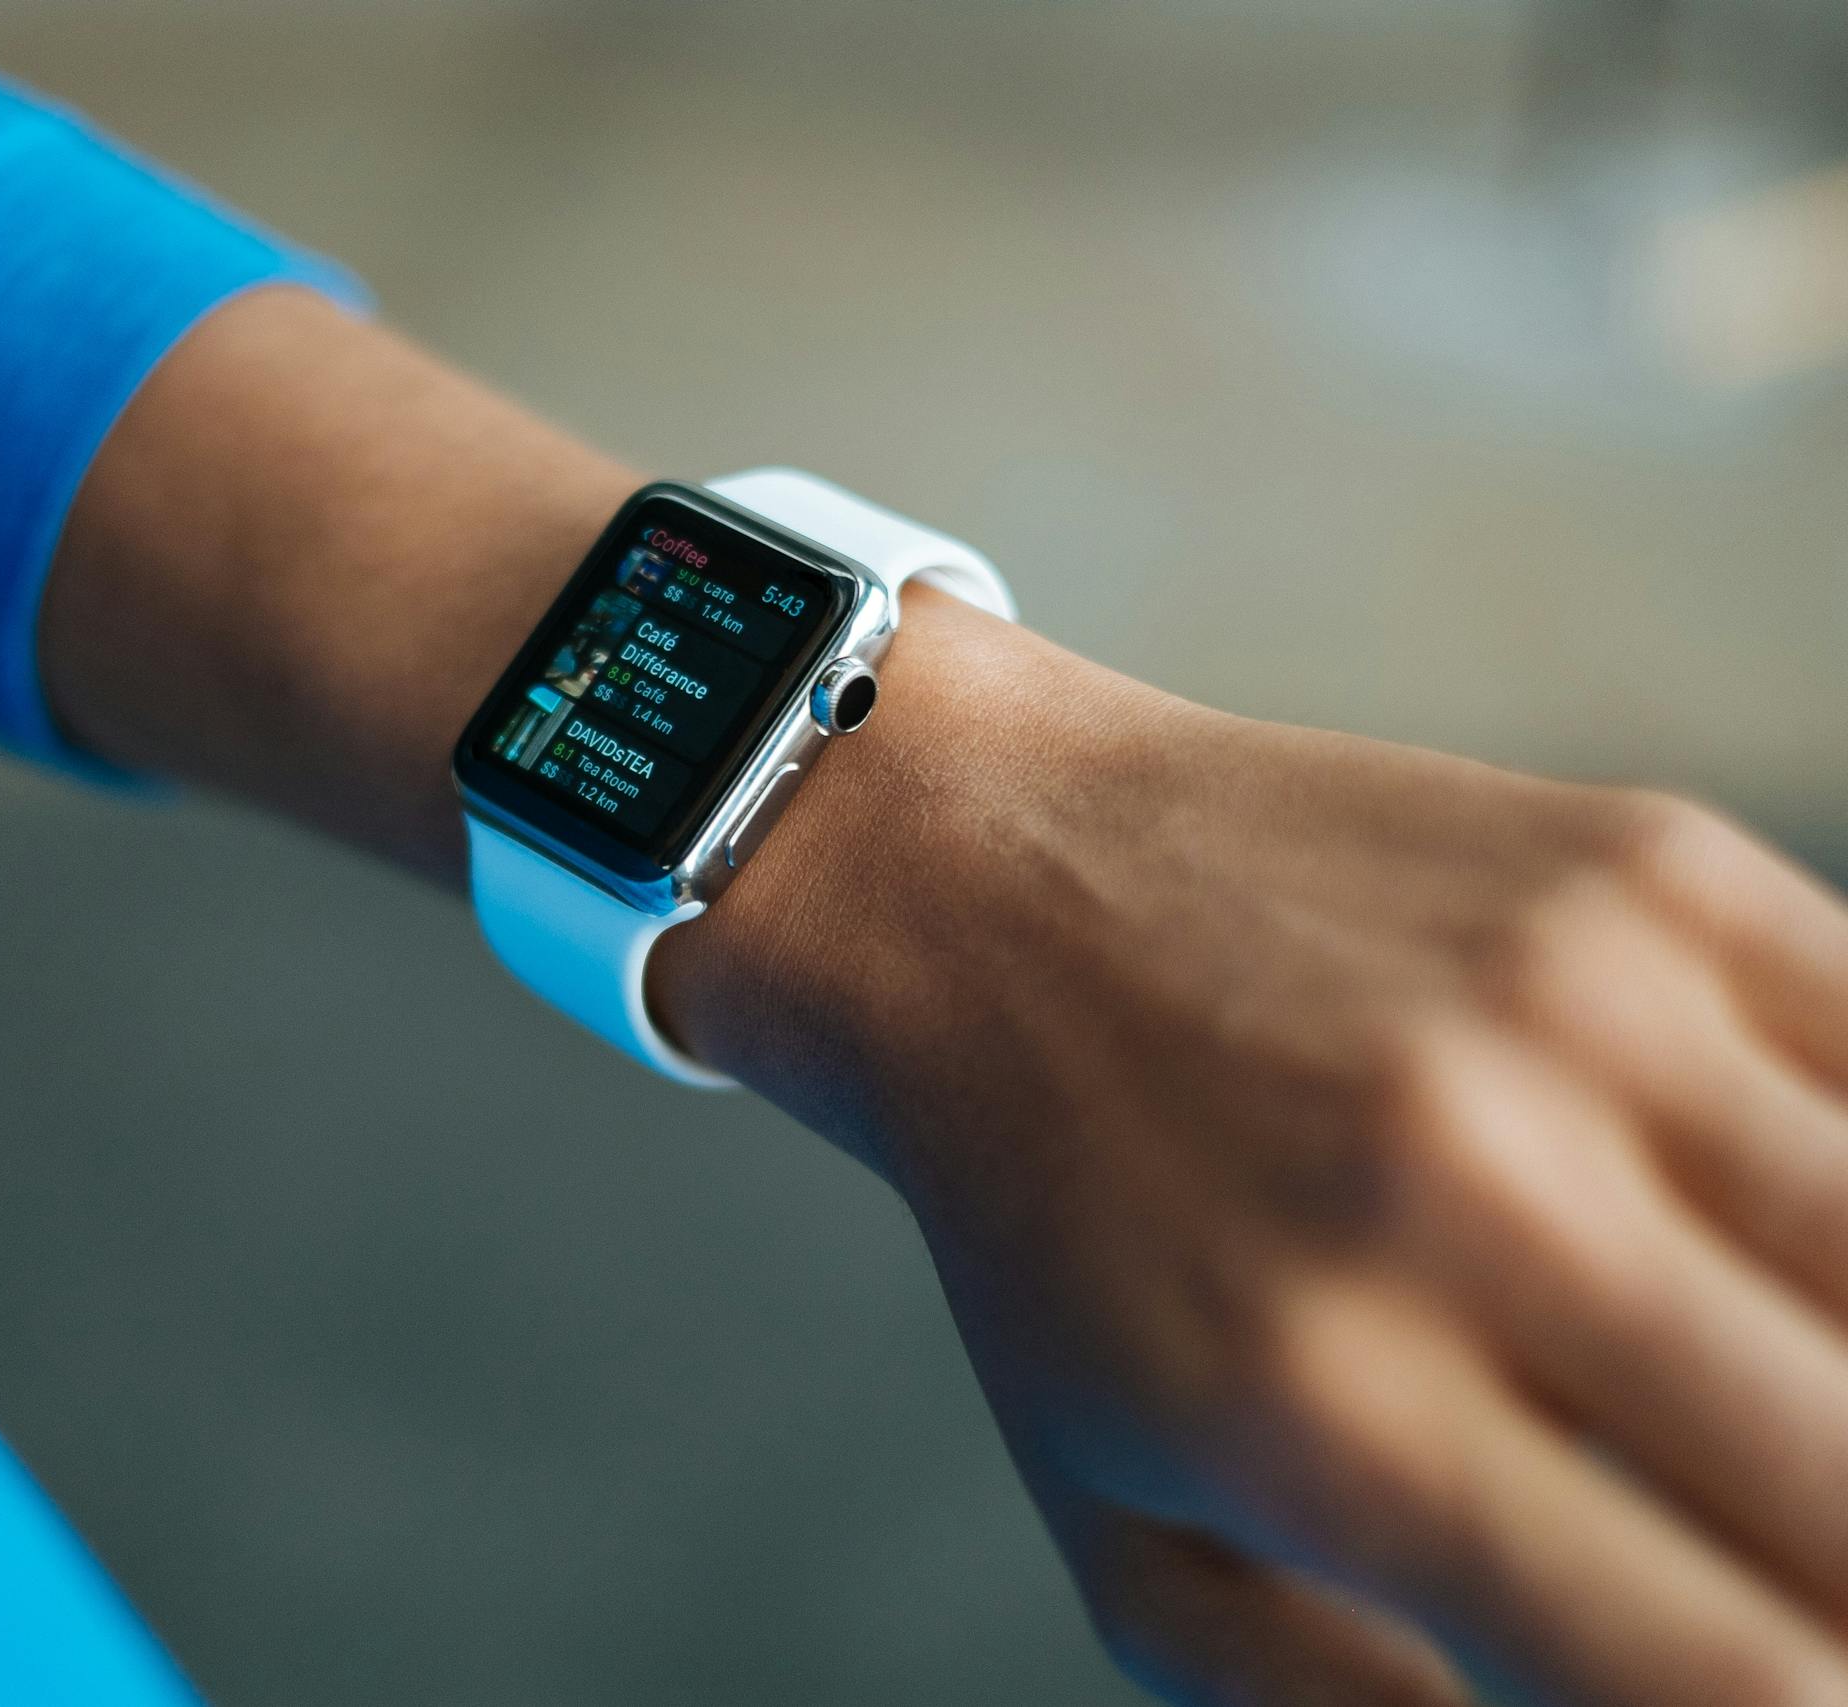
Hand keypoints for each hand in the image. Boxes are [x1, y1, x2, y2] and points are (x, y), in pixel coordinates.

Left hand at [660, 593, 1847, 1705]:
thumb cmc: (1062, 1243)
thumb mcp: (1137, 1544)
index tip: (1775, 1666)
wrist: (984, 888)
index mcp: (1336, 1416)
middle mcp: (1473, 1201)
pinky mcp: (1654, 867)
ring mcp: (1584, 1011)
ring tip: (1751, 1380)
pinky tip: (1771, 1236)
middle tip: (1765, 1533)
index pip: (1746, 1677)